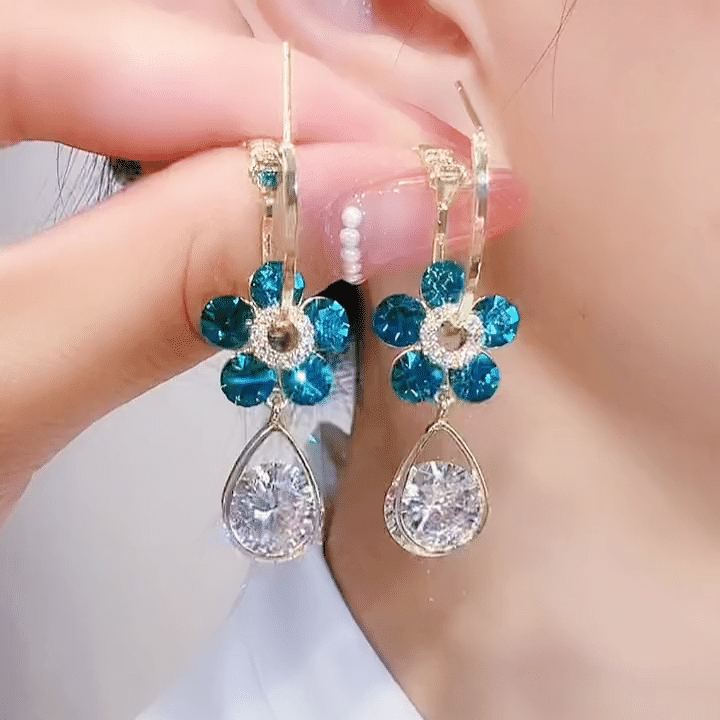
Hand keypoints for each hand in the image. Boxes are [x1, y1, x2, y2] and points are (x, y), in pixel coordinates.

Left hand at [0, 0, 425, 517]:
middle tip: (439, 188)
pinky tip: (298, 246)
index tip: (427, 179)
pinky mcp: (17, 232)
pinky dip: (232, 224)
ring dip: (289, 179)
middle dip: (315, 135)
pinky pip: (139, 192)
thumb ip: (167, 284)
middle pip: (154, 71)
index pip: (122, 51)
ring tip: (397, 211)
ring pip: (160, 129)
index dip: (295, 115)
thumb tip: (365, 210)